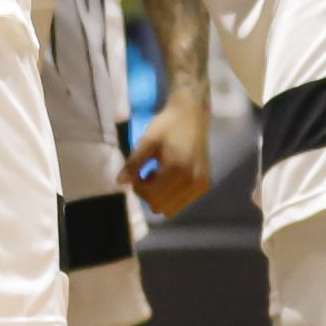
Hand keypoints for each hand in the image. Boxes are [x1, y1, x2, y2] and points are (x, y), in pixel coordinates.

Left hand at [120, 94, 212, 217]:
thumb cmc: (168, 125)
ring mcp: (201, 184)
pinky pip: (182, 203)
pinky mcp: (204, 185)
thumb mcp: (147, 141)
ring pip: (172, 209)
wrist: (193, 115)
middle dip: (148, 194)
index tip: (138, 172)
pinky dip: (172, 196)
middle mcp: (193, 180)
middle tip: (146, 174)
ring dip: (160, 197)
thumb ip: (134, 163)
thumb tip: (120, 182)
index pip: (152, 196)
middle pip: (160, 206)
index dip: (139, 187)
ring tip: (159, 176)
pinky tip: (170, 178)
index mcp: (178, 168)